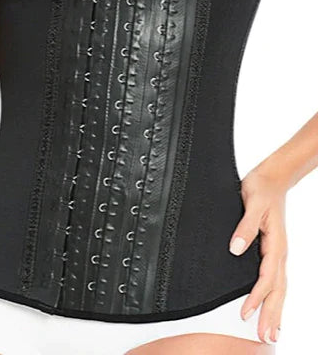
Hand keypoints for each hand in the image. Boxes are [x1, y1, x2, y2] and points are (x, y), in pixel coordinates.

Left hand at [229, 165, 287, 344]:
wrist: (272, 178)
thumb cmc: (262, 188)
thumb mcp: (252, 203)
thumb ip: (245, 226)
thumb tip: (236, 249)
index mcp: (275, 243)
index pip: (267, 278)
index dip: (256, 297)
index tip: (246, 313)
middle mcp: (278, 251)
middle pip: (278, 289)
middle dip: (272, 314)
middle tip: (266, 337)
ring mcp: (277, 252)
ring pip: (279, 287)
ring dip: (275, 310)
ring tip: (271, 332)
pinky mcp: (272, 250)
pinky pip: (276, 279)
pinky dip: (274, 296)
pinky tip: (270, 306)